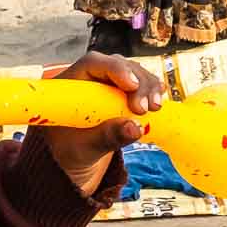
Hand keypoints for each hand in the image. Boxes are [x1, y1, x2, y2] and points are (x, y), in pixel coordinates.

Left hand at [38, 52, 163, 195]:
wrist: (72, 162)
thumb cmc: (68, 152)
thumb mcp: (83, 148)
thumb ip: (107, 137)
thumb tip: (135, 128)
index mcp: (70, 84)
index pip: (92, 63)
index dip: (115, 69)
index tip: (132, 85)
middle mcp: (89, 78)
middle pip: (118, 66)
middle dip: (138, 83)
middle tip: (146, 108)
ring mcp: (107, 84)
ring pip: (133, 73)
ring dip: (148, 87)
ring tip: (155, 107)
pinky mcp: (121, 94)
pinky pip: (140, 85)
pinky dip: (150, 92)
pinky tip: (159, 97)